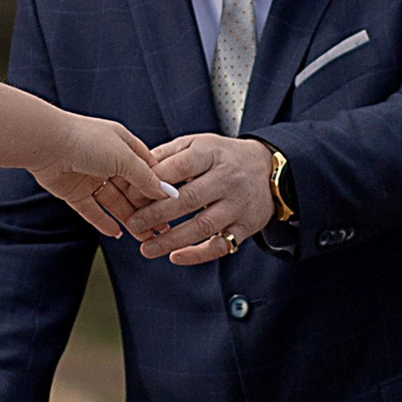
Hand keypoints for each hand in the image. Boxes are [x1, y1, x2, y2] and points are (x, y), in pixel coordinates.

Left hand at [26, 112, 168, 241]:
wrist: (46, 144)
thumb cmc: (87, 141)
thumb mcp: (124, 157)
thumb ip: (145, 177)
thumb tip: (166, 193)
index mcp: (122, 145)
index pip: (147, 169)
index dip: (159, 188)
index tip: (173, 207)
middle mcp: (107, 161)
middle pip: (132, 189)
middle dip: (147, 209)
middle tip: (161, 229)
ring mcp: (90, 177)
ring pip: (114, 202)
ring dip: (129, 219)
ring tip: (145, 237)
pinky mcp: (74, 192)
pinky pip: (92, 210)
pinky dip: (104, 222)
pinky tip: (117, 234)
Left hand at [128, 133, 275, 266]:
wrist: (269, 170)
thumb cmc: (223, 157)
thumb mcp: (198, 144)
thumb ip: (168, 155)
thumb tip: (135, 171)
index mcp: (212, 154)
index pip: (180, 167)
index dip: (153, 182)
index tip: (131, 194)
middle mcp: (228, 179)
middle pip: (189, 199)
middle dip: (157, 213)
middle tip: (134, 223)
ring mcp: (238, 205)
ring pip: (203, 225)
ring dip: (172, 239)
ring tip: (147, 248)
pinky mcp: (245, 227)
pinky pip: (221, 245)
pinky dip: (197, 254)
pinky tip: (176, 257)